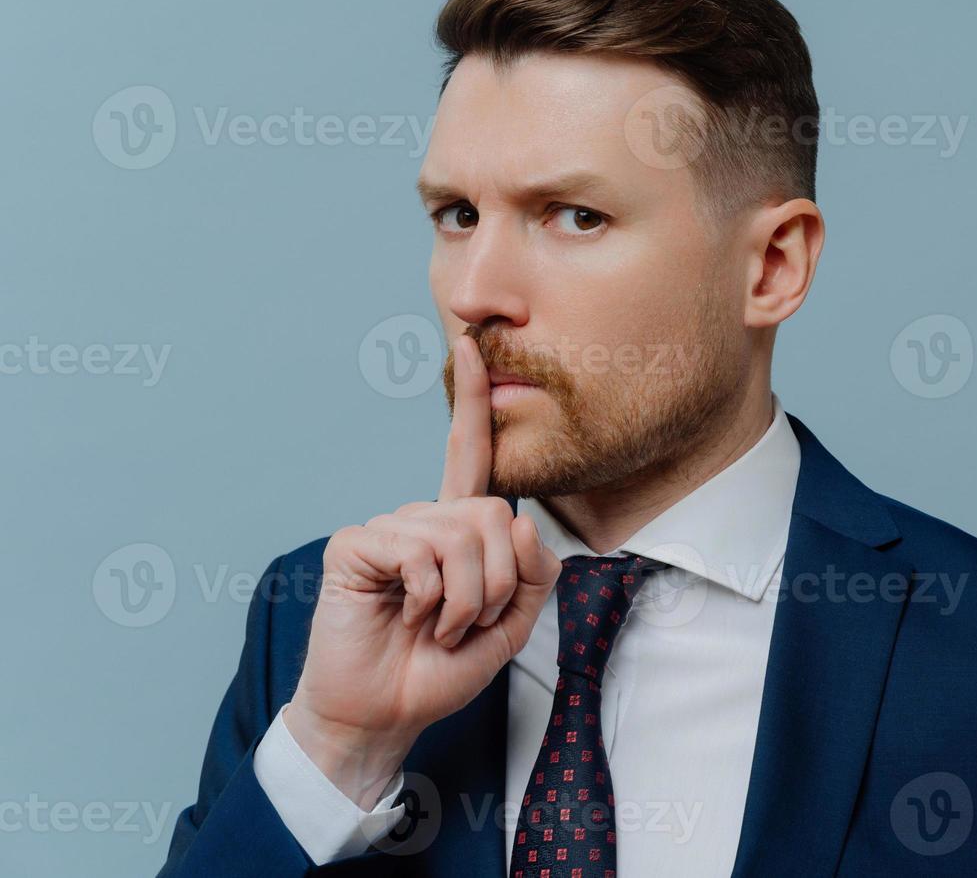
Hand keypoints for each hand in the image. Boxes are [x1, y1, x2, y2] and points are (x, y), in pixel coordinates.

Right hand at [284, 333, 560, 807]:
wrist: (384, 715)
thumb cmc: (440, 670)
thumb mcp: (511, 626)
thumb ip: (534, 575)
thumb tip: (521, 520)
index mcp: (456, 529)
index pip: (468, 455)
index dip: (471, 402)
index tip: (472, 347)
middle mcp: (422, 519)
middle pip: (494, 514)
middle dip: (497, 582)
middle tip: (467, 624)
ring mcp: (387, 529)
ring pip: (461, 536)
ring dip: (466, 600)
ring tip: (438, 627)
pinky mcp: (356, 545)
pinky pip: (419, 551)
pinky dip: (431, 596)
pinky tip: (407, 618)